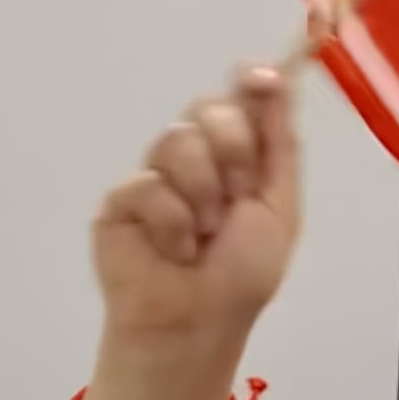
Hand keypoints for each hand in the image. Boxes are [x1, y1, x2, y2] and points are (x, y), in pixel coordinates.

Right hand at [90, 65, 300, 354]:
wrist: (197, 322)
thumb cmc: (242, 273)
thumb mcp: (278, 207)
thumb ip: (278, 145)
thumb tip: (277, 78)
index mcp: (239, 156)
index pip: (242, 100)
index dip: (253, 82)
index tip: (262, 77)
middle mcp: (197, 156)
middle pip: (209, 107)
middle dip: (233, 146)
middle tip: (239, 195)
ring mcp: (156, 174)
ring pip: (177, 138)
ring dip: (204, 192)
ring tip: (205, 235)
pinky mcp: (120, 200)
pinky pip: (146, 184)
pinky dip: (171, 221)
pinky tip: (175, 250)